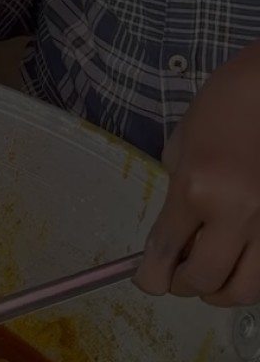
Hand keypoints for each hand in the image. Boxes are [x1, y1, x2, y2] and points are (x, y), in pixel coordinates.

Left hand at [134, 42, 259, 305]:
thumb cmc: (222, 107)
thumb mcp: (182, 148)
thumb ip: (177, 195)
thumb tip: (174, 236)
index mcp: (197, 189)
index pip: (166, 250)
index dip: (152, 276)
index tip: (148, 281)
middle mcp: (236, 214)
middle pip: (205, 279)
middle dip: (182, 285)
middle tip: (176, 277)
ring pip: (245, 289)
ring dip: (219, 290)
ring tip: (210, 275)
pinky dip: (249, 275)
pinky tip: (238, 259)